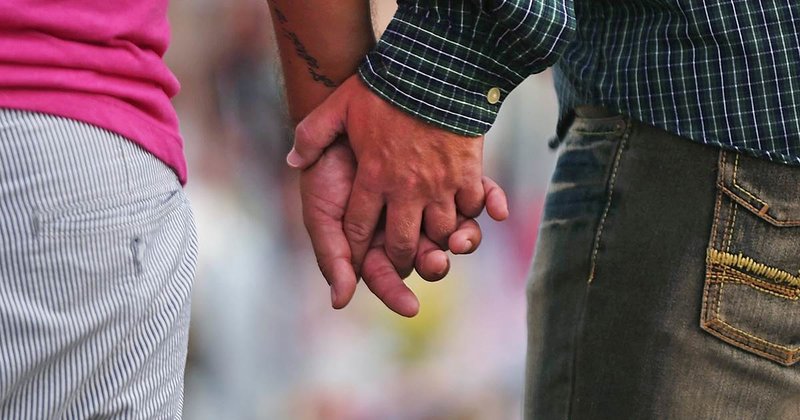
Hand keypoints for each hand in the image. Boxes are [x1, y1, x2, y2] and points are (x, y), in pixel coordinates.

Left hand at [289, 75, 490, 278]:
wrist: (435, 67)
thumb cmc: (385, 87)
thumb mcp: (339, 106)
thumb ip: (311, 134)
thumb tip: (293, 160)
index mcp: (373, 177)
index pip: (357, 228)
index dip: (354, 249)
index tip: (356, 259)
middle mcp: (406, 189)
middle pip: (402, 243)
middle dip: (399, 259)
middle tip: (401, 258)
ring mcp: (440, 183)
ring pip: (440, 233)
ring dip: (436, 239)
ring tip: (432, 237)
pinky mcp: (467, 173)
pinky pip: (471, 208)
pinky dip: (469, 214)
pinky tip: (462, 213)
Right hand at [300, 139, 507, 316]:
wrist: (347, 109)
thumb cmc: (328, 163)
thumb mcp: (320, 208)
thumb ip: (331, 254)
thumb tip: (340, 302)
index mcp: (373, 241)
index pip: (385, 275)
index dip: (396, 293)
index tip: (411, 306)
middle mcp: (405, 226)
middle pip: (426, 257)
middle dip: (433, 264)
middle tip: (437, 261)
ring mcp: (431, 202)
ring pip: (456, 233)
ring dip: (465, 239)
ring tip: (462, 238)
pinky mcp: (454, 176)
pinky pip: (479, 196)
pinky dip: (491, 202)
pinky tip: (498, 209)